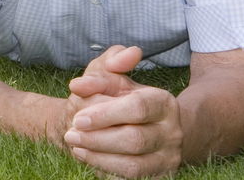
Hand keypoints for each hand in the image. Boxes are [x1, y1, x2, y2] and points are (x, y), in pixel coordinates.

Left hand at [62, 46, 183, 178]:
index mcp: (163, 102)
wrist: (136, 125)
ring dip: (99, 158)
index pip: (137, 108)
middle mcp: (172, 132)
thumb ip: (97, 74)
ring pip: (133, 166)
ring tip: (76, 147)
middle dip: (98, 139)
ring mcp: (167, 158)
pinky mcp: (158, 176)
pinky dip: (106, 170)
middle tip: (71, 135)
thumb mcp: (110, 78)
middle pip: (135, 139)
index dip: (105, 115)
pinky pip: (131, 179)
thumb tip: (78, 84)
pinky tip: (88, 158)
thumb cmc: (118, 98)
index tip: (78, 119)